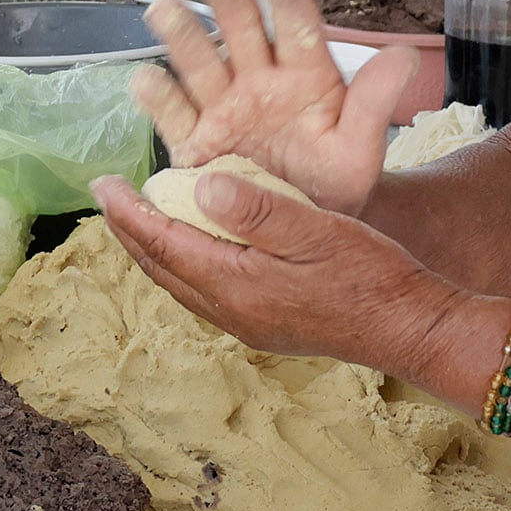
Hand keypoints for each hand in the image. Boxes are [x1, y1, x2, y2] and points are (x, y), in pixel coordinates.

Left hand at [91, 165, 457, 366]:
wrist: (408, 327)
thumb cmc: (370, 274)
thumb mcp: (315, 230)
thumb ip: (257, 209)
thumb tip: (199, 183)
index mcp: (236, 285)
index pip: (163, 243)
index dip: (128, 212)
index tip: (101, 183)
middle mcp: (232, 311)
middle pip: (161, 267)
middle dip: (130, 230)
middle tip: (108, 196)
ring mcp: (248, 322)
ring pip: (181, 282)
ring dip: (155, 248)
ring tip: (140, 218)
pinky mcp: (265, 325)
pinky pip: (204, 291)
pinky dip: (185, 262)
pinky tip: (195, 246)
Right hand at [132, 0, 421, 215]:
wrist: (301, 231)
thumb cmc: (334, 182)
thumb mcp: (358, 149)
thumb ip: (374, 103)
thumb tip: (405, 56)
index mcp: (304, 76)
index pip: (298, 31)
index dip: (290, 0)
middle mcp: (258, 81)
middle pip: (241, 33)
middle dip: (229, 0)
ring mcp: (222, 108)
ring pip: (200, 62)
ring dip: (183, 34)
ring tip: (167, 5)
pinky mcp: (193, 142)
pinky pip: (173, 116)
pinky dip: (159, 98)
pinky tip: (147, 78)